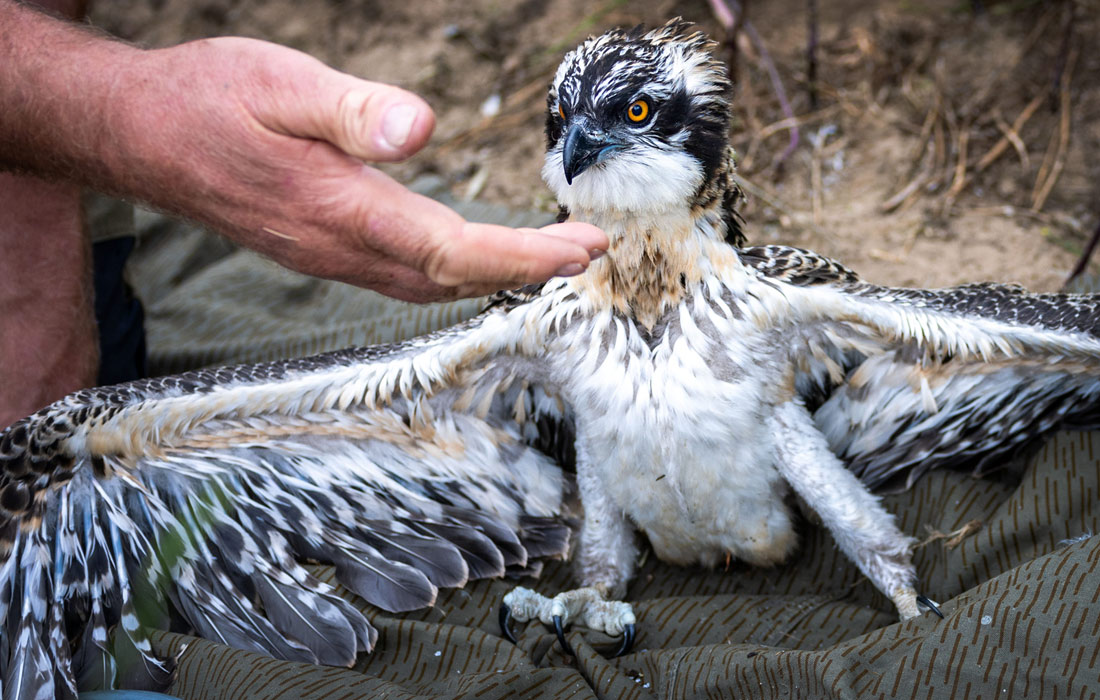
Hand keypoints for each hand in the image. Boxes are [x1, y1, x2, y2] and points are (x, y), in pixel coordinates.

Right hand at [107, 38, 606, 300]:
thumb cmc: (207, 100)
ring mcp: (329, 257)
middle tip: (587, 250)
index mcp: (340, 210)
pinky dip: (454, 271)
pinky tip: (474, 256)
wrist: (138, 136)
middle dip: (526, 268)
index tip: (579, 250)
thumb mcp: (280, 83)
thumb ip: (354, 112)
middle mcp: (339, 249)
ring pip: (428, 285)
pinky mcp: (321, 250)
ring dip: (494, 274)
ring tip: (549, 256)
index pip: (451, 252)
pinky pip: (403, 277)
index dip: (521, 257)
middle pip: (452, 278)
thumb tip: (423, 128)